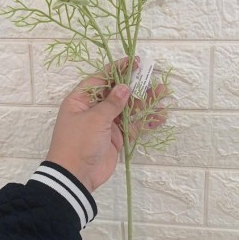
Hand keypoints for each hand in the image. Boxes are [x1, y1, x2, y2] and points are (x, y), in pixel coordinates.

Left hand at [45, 56, 165, 192]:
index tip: (134, 62)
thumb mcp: (94, 119)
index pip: (101, 79)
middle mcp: (93, 109)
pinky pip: (132, 126)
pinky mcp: (115, 138)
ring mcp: (105, 124)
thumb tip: (124, 87)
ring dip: (144, 103)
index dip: (117, 69)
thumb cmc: (79, 142)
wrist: (75, 176)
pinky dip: (145, 121)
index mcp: (80, 100)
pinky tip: (159, 116)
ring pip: (127, 109)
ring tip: (163, 94)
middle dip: (136, 86)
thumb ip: (112, 103)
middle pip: (117, 93)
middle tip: (154, 79)